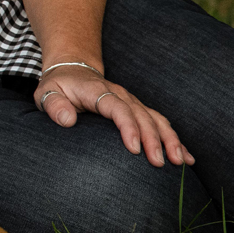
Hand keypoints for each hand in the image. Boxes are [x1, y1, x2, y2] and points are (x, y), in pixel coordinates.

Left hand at [35, 65, 193, 166]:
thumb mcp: (47, 93)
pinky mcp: (138, 109)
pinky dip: (174, 139)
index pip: (117, 108)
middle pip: (142, 116)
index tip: (135, 148)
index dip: (128, 127)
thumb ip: (54, 105)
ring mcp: (132, 102)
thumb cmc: (59, 86)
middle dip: (153, 139)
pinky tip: (186, 157)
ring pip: (156, 119)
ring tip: (180, 162)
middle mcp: (120, 95)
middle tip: (160, 163)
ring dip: (170, 140)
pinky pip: (160, 123)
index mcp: (98, 91)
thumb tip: (67, 120)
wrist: (73, 69)